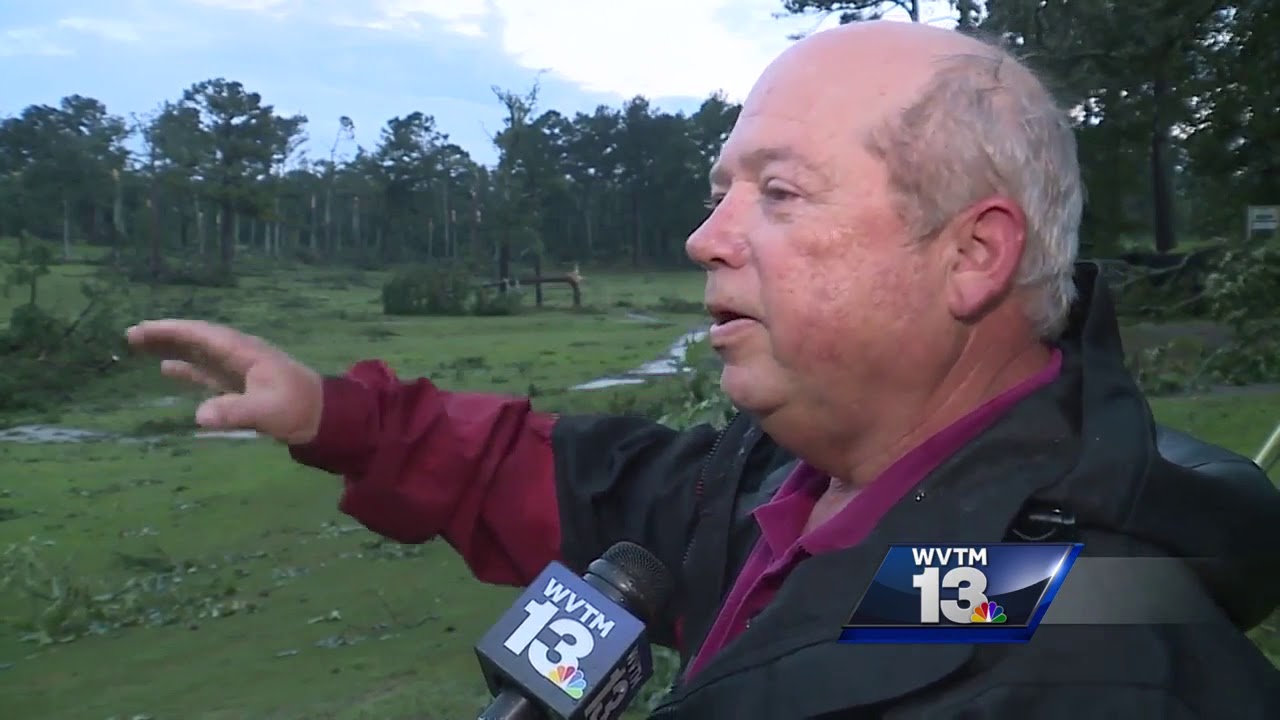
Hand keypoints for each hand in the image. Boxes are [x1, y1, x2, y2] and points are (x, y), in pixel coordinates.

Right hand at [125, 319, 324, 444]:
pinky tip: (167, 369)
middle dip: (166, 335)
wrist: (325, 417)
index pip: (203, 335)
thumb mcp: (267, 412)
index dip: (173, 331)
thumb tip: (199, 416)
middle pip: (197, 339)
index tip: (144, 329)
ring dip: (172, 348)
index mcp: (245, 352)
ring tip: (139, 347)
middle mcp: (239, 355)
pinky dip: (187, 369)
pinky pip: (207, 371)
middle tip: (130, 335)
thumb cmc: (298, 409)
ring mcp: (239, 369)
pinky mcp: (240, 385)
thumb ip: (235, 412)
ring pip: (199, 353)